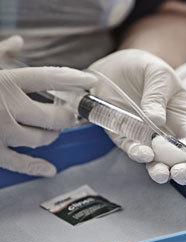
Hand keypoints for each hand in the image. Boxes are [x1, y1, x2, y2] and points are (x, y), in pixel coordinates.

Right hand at [0, 36, 97, 176]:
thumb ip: (1, 54)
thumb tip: (19, 41)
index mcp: (7, 81)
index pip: (51, 78)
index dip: (75, 79)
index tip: (91, 81)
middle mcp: (8, 106)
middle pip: (53, 115)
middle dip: (67, 116)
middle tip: (71, 115)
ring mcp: (1, 131)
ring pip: (41, 138)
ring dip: (52, 135)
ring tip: (54, 131)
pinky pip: (20, 163)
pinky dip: (37, 167)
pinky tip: (50, 170)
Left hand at [89, 49, 185, 184]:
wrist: (115, 65)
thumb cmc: (145, 68)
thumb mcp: (157, 75)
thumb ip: (157, 96)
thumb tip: (155, 121)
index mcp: (184, 117)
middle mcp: (167, 131)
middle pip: (178, 158)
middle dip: (181, 170)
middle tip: (180, 174)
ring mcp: (146, 136)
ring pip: (156, 160)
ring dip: (160, 170)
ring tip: (162, 173)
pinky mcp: (125, 136)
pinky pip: (132, 150)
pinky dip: (137, 154)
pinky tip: (142, 153)